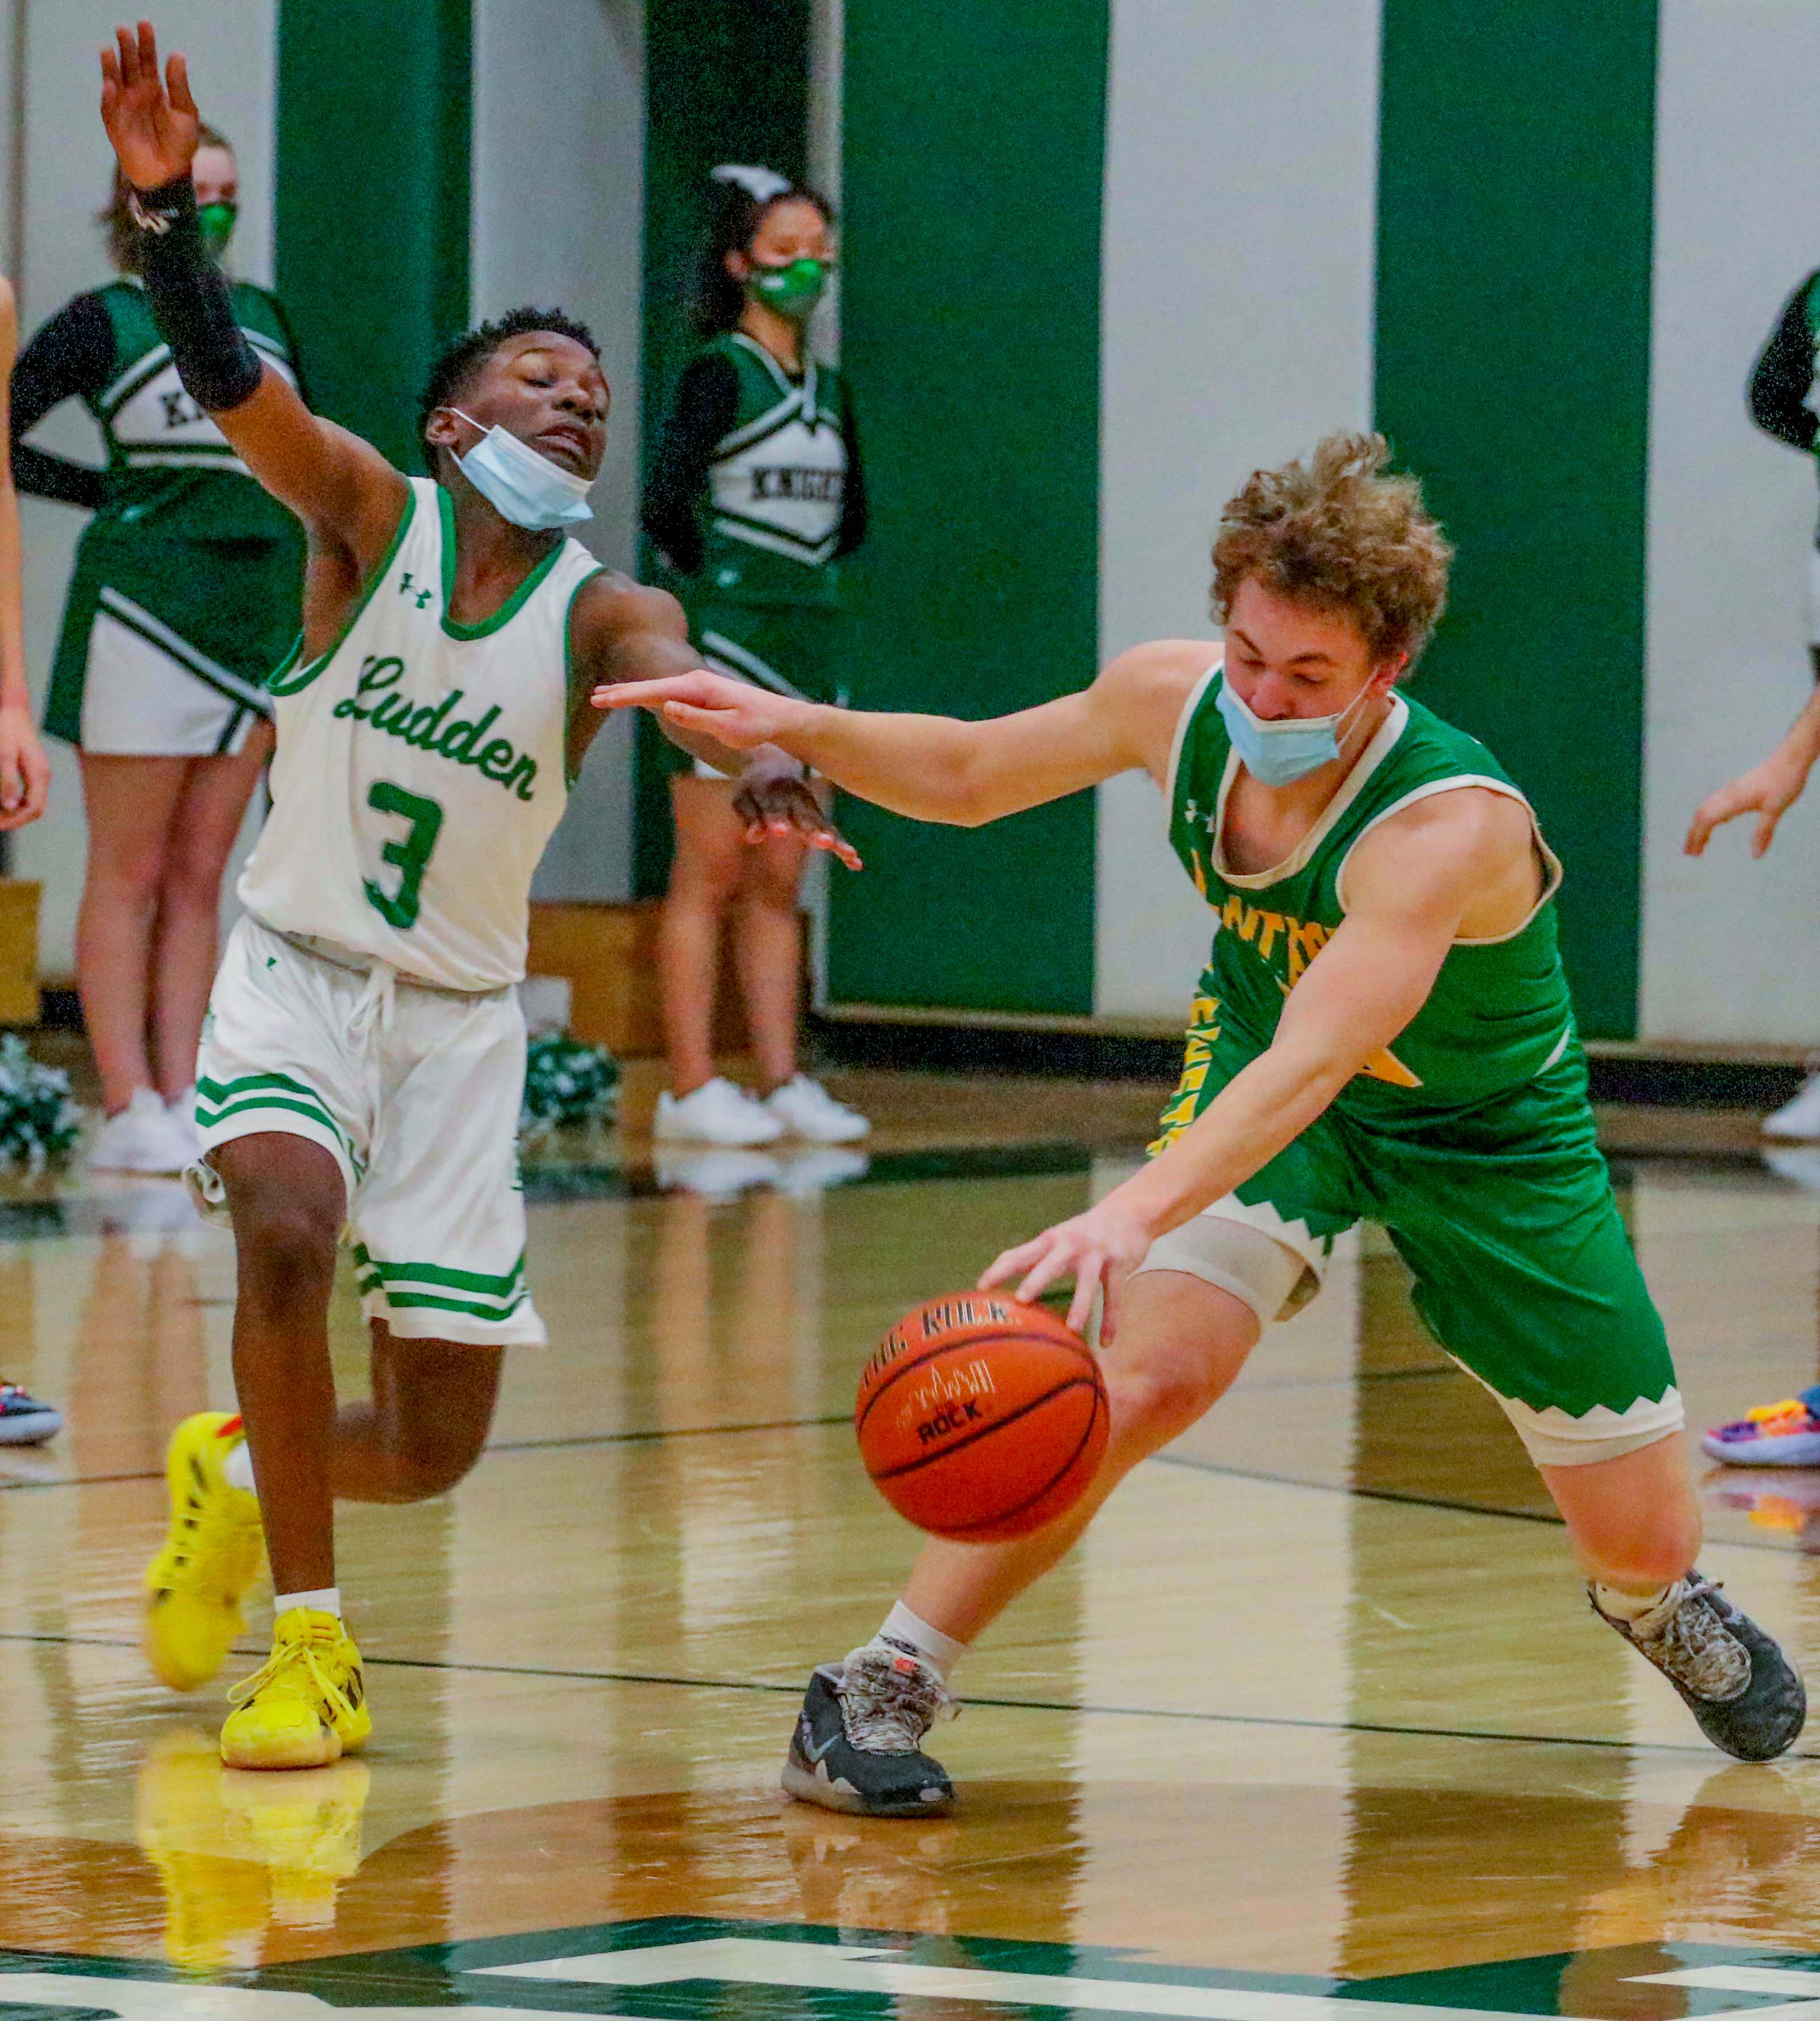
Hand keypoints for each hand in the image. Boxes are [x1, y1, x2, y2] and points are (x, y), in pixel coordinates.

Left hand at [0, 704, 48, 831]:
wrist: (11, 707)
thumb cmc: (6, 728)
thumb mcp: (3, 755)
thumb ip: (8, 781)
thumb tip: (11, 807)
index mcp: (39, 775)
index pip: (34, 809)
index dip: (16, 821)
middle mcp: (42, 776)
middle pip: (34, 809)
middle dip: (15, 819)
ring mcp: (37, 773)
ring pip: (29, 802)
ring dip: (13, 810)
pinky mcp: (30, 769)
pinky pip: (25, 792)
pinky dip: (12, 799)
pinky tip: (2, 799)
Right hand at [99, 21, 199, 191]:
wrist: (170, 175)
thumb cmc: (179, 145)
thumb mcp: (185, 113)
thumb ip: (179, 86)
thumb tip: (177, 54)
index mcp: (154, 88)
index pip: (148, 60)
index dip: (147, 43)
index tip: (144, 24)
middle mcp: (136, 93)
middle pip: (129, 66)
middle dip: (126, 48)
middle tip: (123, 30)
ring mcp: (124, 107)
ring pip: (114, 81)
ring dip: (111, 66)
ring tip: (109, 50)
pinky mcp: (115, 125)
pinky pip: (109, 109)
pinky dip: (109, 98)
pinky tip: (110, 85)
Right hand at [592, 668, 800, 749]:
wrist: (782, 718)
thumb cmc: (758, 726)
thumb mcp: (728, 728)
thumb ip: (696, 718)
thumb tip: (666, 706)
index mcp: (698, 687)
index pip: (654, 692)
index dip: (625, 696)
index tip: (602, 700)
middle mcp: (695, 682)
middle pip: (651, 686)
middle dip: (622, 692)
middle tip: (593, 697)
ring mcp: (698, 687)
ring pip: (658, 690)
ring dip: (632, 693)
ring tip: (606, 697)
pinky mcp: (702, 695)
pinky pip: (669, 694)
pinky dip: (649, 697)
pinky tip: (639, 699)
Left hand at [733, 757, 862, 869]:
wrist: (774, 763)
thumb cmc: (755, 788)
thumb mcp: (744, 799)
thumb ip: (750, 817)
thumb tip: (753, 838)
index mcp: (774, 792)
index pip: (774, 808)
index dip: (776, 819)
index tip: (778, 831)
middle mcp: (796, 800)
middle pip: (806, 817)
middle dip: (814, 830)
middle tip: (824, 842)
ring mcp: (811, 808)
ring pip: (824, 825)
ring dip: (835, 839)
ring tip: (849, 853)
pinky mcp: (819, 817)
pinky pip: (832, 832)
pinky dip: (843, 846)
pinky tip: (855, 864)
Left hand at [978, 1193, 1157, 1340]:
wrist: (1128, 1213)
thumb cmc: (1083, 1233)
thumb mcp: (1056, 1240)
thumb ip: (1031, 1257)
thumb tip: (993, 1279)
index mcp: (1049, 1241)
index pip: (1019, 1254)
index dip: (999, 1270)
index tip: (981, 1288)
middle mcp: (1070, 1244)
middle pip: (1050, 1263)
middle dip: (1035, 1281)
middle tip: (1020, 1300)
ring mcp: (1096, 1253)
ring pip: (1087, 1282)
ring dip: (1080, 1306)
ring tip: (1072, 1331)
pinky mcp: (1119, 1263)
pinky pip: (1115, 1295)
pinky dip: (1110, 1319)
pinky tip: (1105, 1342)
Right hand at [1685, 751, 1809, 857]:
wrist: (1790, 758)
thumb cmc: (1784, 782)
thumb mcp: (1775, 809)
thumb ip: (1763, 832)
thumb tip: (1755, 855)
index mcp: (1733, 801)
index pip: (1706, 820)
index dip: (1697, 837)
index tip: (1693, 853)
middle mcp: (1727, 794)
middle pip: (1701, 814)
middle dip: (1693, 833)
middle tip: (1689, 852)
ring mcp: (1730, 789)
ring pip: (1706, 807)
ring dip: (1699, 824)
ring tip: (1700, 841)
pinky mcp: (1736, 787)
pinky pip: (1715, 802)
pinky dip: (1709, 815)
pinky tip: (1719, 822)